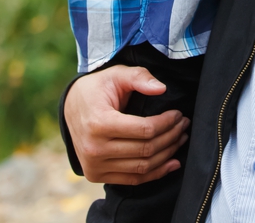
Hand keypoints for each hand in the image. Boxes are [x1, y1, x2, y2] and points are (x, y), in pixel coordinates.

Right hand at [63, 65, 190, 184]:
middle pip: (146, 149)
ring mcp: (94, 165)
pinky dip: (155, 173)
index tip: (178, 114)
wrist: (70, 107)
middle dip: (171, 137)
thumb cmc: (97, 89)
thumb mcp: (116, 75)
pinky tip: (171, 163)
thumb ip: (139, 77)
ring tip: (180, 139)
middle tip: (184, 125)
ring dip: (167, 154)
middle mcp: (94, 148)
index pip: (144, 130)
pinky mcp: (96, 175)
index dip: (167, 123)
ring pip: (142, 167)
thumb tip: (162, 88)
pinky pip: (132, 179)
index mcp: (99, 123)